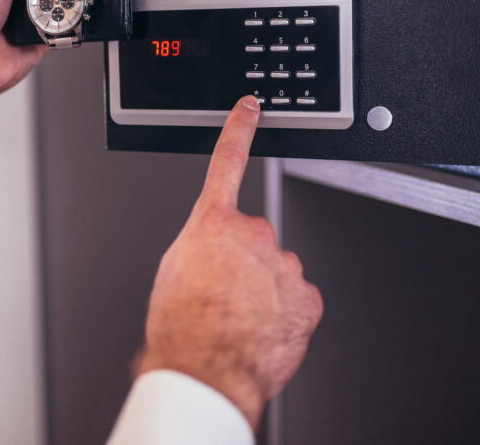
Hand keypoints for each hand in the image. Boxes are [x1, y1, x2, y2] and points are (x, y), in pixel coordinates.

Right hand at [135, 96, 323, 430]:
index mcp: (214, 224)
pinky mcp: (308, 296)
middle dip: (243, 261)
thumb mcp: (171, 272)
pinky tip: (262, 330)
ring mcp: (285, 264)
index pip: (227, 162)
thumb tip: (212, 255)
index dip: (239, 130)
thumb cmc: (181, 329)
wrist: (207, 370)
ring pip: (276, 271)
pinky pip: (296, 298)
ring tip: (239, 320)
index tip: (251, 108)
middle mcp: (254, 235)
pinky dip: (283, 313)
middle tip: (223, 295)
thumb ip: (200, 247)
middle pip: (253, 239)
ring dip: (263, 290)